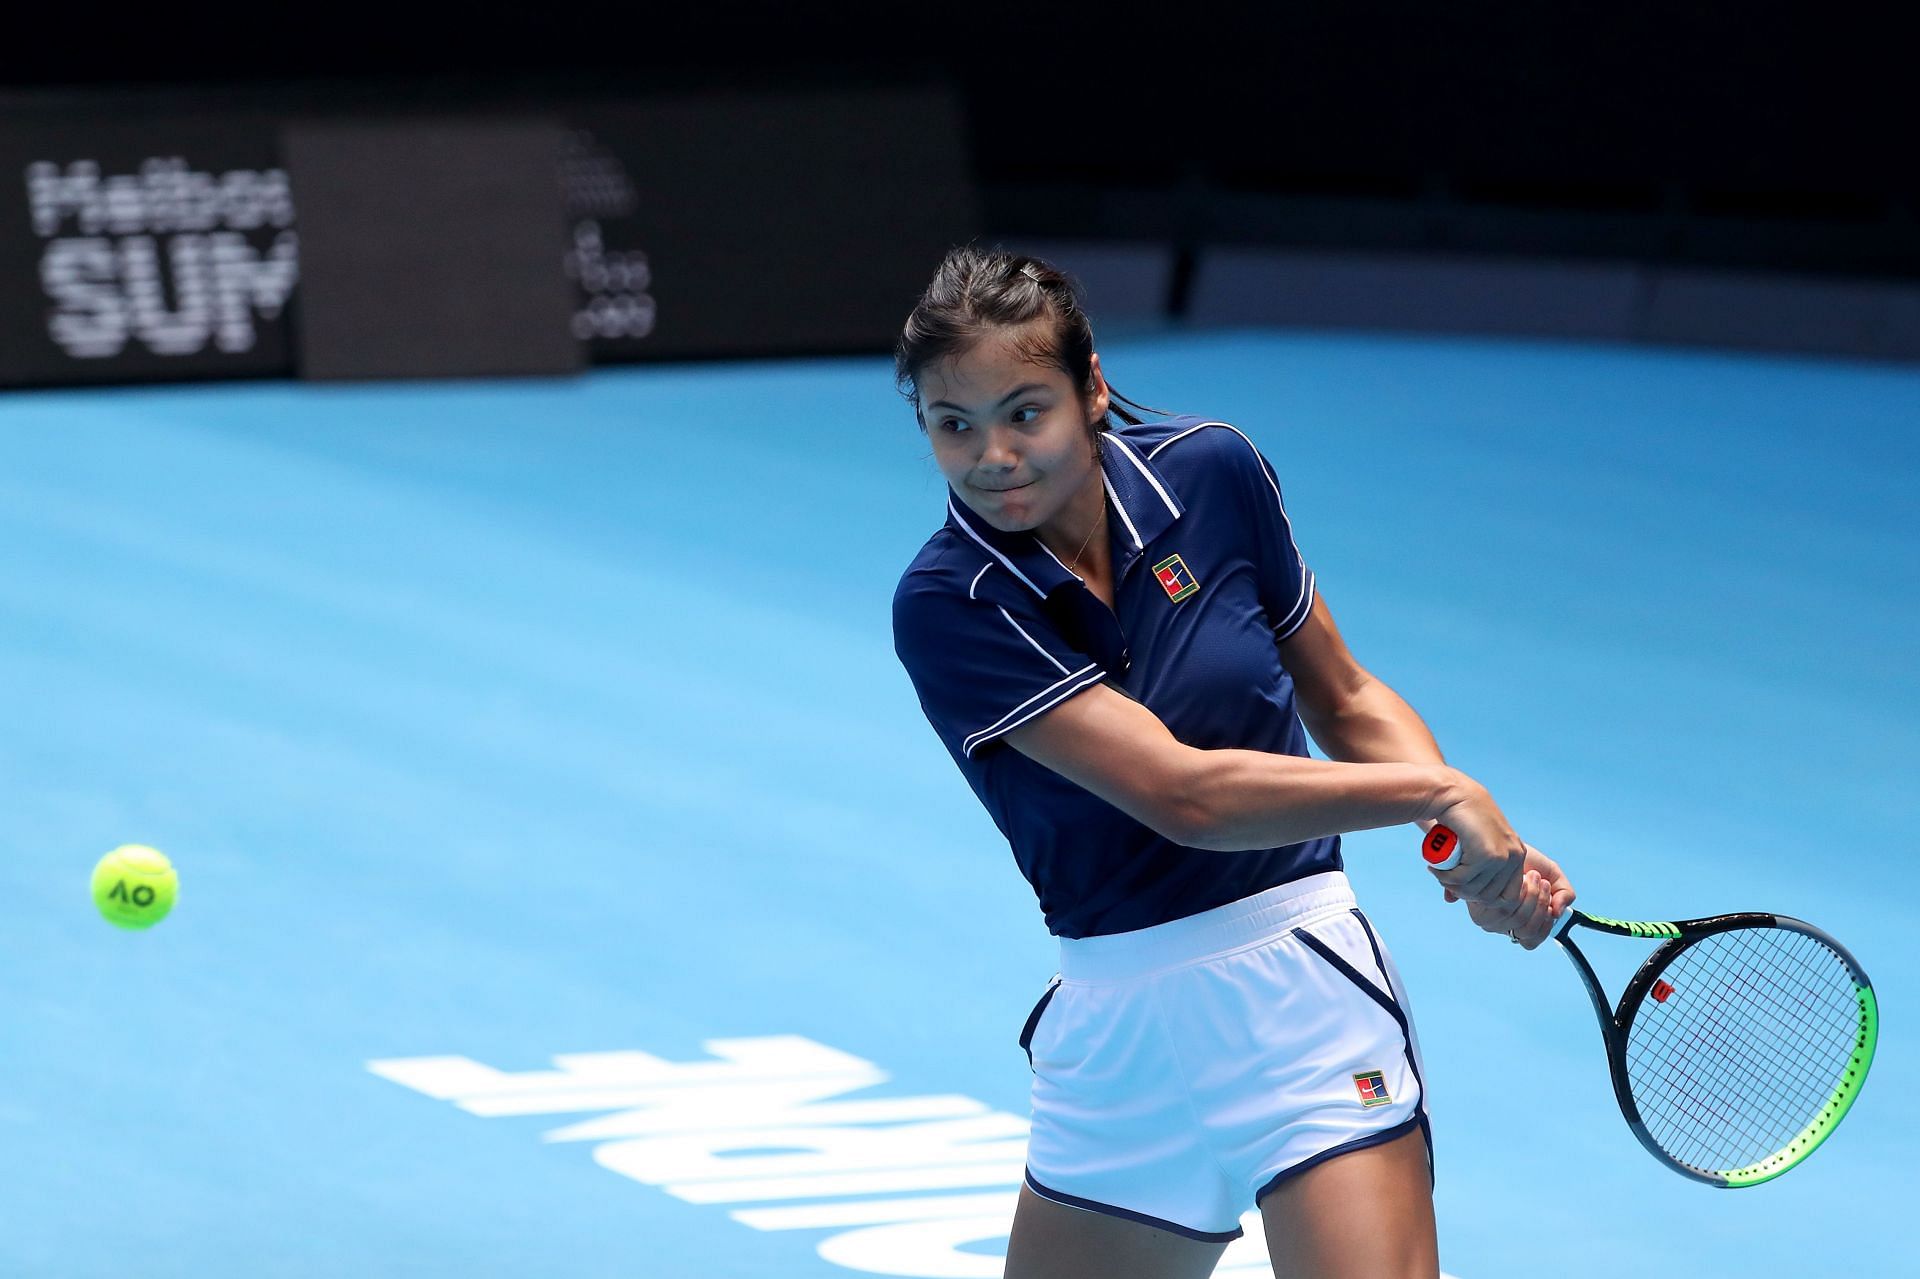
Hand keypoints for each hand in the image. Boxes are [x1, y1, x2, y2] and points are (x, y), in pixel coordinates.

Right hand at [1427, 780, 1526, 904]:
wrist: (1454, 794)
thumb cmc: (1459, 819)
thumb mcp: (1471, 847)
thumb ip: (1467, 873)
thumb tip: (1451, 900)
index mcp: (1516, 855)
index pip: (1507, 896)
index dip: (1482, 897)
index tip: (1462, 886)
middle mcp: (1514, 857)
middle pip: (1490, 897)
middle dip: (1464, 893)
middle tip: (1445, 879)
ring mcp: (1502, 857)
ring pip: (1475, 890)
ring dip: (1451, 885)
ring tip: (1438, 871)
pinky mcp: (1487, 856)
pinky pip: (1462, 880)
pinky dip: (1445, 877)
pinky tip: (1435, 868)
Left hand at [1444, 844, 1576, 948]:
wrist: (1503, 845)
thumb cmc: (1528, 862)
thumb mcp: (1553, 877)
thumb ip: (1565, 894)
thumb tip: (1557, 913)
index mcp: (1520, 924)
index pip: (1531, 941)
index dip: (1544, 926)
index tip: (1552, 903)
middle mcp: (1503, 925)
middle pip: (1527, 931)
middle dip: (1540, 904)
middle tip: (1542, 882)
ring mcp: (1490, 920)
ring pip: (1517, 922)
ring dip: (1532, 896)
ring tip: (1533, 876)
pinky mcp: (1479, 909)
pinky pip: (1505, 910)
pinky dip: (1519, 893)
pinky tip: (1520, 879)